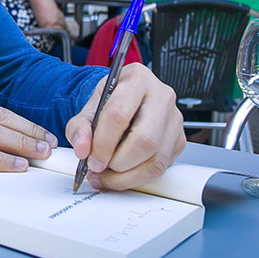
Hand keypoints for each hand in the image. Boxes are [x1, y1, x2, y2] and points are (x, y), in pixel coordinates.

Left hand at [65, 64, 185, 190]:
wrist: (126, 100)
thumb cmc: (111, 100)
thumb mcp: (90, 107)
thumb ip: (79, 127)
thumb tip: (82, 149)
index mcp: (137, 79)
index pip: (119, 114)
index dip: (102, 143)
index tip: (90, 159)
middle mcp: (162, 96)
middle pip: (144, 141)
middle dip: (117, 162)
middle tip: (99, 168)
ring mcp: (174, 119)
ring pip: (155, 160)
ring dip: (126, 176)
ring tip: (107, 174)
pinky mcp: (179, 140)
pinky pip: (161, 168)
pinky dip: (137, 177)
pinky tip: (122, 173)